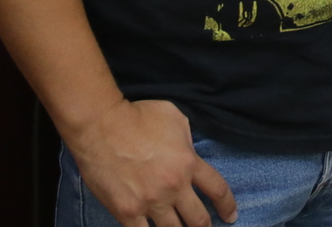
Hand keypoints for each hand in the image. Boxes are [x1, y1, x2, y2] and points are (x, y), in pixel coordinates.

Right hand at [63, 97, 236, 226]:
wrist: (101, 126)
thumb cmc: (138, 116)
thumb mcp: (175, 118)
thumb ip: (187, 140)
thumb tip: (190, 152)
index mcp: (188, 163)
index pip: (218, 190)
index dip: (227, 205)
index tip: (230, 215)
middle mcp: (173, 187)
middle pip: (199, 219)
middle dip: (205, 226)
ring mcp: (150, 202)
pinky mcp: (127, 212)